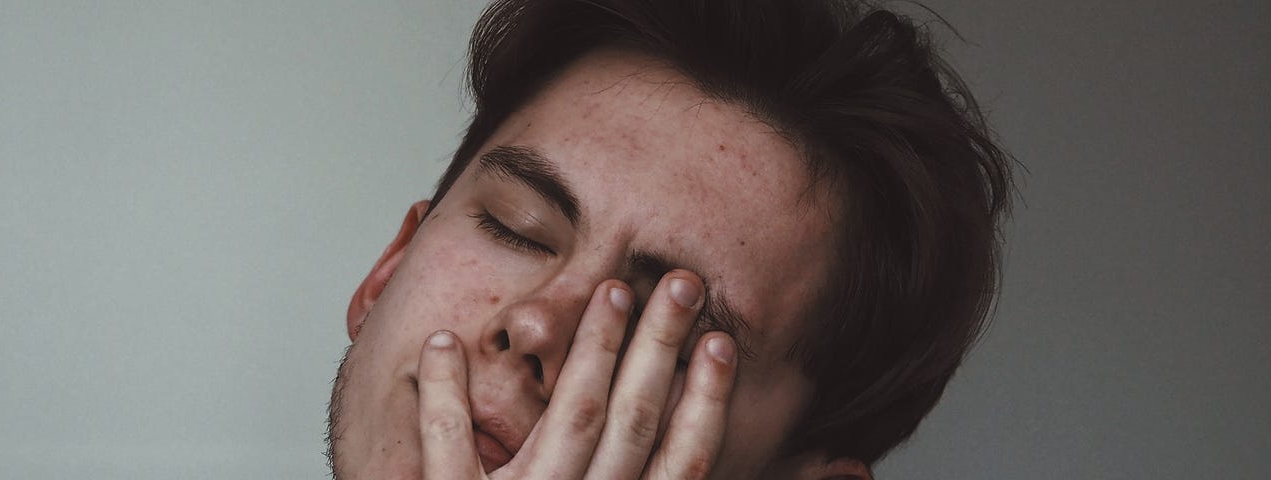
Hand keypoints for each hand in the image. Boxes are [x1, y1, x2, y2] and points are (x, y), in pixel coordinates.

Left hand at [416, 271, 739, 478]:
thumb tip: (830, 476)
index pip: (682, 461)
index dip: (705, 400)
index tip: (719, 341)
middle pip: (632, 422)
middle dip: (658, 349)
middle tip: (678, 282)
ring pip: (566, 420)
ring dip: (590, 353)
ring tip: (610, 292)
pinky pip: (446, 450)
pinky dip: (442, 396)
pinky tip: (440, 344)